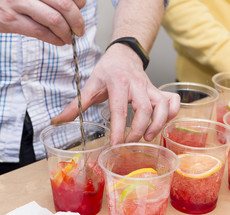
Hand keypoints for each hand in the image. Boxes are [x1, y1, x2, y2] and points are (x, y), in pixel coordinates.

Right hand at [0, 0, 85, 45]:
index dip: (79, 2)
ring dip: (67, 32)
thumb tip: (70, 5)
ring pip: (55, 20)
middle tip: (80, 29)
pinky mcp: (10, 20)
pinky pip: (40, 32)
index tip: (79, 10)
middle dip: (78, 21)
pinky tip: (59, 42)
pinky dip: (54, 39)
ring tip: (69, 37)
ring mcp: (19, 4)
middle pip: (65, 5)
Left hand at [51, 43, 179, 144]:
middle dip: (139, 129)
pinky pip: (172, 101)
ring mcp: (150, 87)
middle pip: (145, 108)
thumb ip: (75, 105)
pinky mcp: (158, 90)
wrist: (123, 55)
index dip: (118, 129)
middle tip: (130, 143)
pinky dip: (172, 113)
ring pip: (163, 105)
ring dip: (159, 123)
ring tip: (149, 138)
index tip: (116, 145)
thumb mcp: (90, 85)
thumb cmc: (107, 70)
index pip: (119, 108)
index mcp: (117, 83)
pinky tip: (163, 123)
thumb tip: (57, 121)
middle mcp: (137, 85)